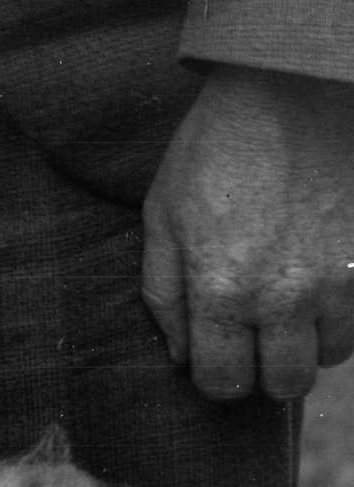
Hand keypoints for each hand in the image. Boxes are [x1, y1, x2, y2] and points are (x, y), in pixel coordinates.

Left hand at [141, 65, 353, 401]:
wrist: (293, 91)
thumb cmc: (215, 152)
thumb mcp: (162, 220)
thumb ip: (164, 296)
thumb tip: (181, 356)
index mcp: (221, 292)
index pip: (224, 384)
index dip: (218, 379)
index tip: (219, 357)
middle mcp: (285, 297)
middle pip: (286, 383)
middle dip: (266, 371)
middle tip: (256, 340)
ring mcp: (339, 278)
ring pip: (333, 354)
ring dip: (311, 341)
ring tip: (292, 305)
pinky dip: (344, 313)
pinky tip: (323, 284)